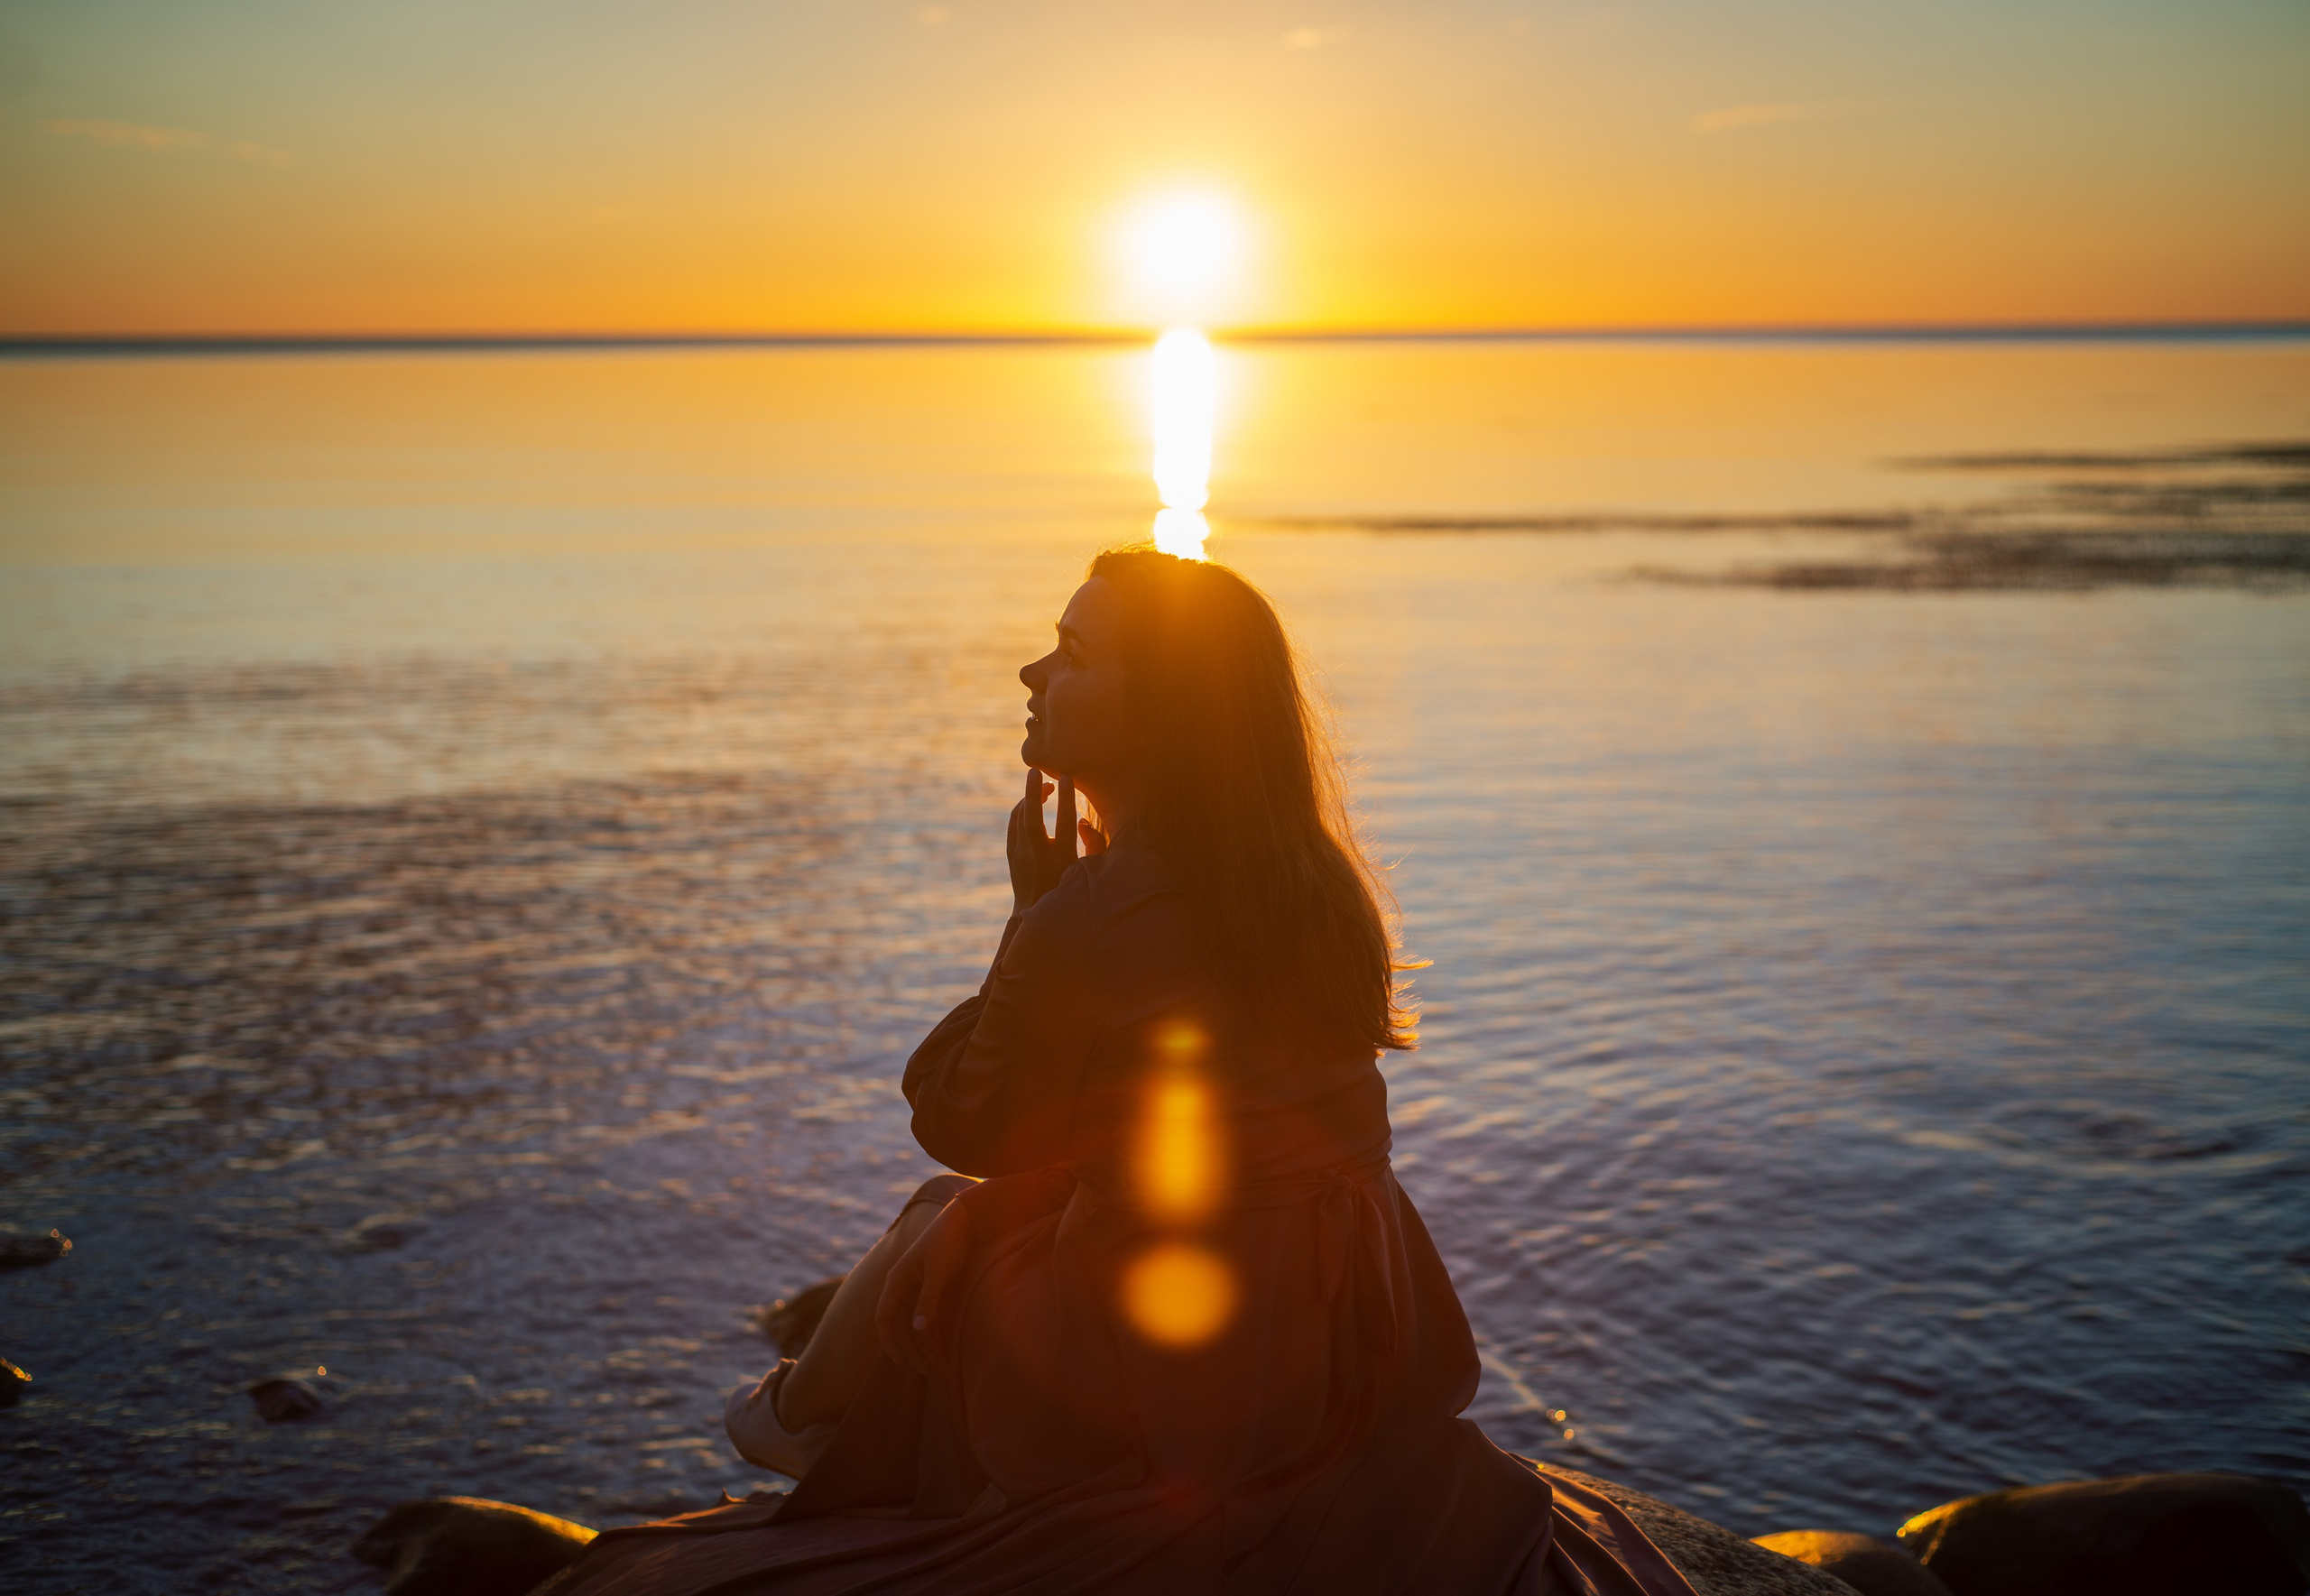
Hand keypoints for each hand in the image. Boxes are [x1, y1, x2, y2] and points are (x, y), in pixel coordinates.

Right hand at [875, 1200, 972, 1373]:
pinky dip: (931, 1333)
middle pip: (899, 1326)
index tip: (900, 1361)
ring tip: (934, 1364)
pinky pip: (925, 1317)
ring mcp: (915, 1289)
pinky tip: (940, 1348)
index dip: (889, 1341)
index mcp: (896, 1281)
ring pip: (912, 1324)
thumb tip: (917, 1330)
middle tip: (926, 1369)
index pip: (884, 1317)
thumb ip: (927, 1301)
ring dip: (921, 1344)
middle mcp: (902, 1287)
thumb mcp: (938, 1273)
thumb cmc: (947, 1243)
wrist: (963, 1222)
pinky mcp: (929, 1289)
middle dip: (910, 1349)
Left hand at [1007, 766, 1105, 912]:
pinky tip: (1031, 803)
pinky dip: (1021, 809)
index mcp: (1061, 858)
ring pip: (1019, 817)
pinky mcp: (1012, 854)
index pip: (1063, 822)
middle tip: (1036, 770)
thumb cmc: (1069, 887)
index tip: (1066, 778)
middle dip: (1033, 791)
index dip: (1065, 798)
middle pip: (1031, 817)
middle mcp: (1038, 856)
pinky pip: (1013, 824)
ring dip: (1029, 798)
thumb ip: (1094, 844)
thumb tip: (1083, 821)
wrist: (1036, 913)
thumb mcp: (1088, 869)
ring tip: (1044, 787)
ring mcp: (1021, 855)